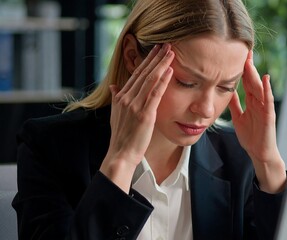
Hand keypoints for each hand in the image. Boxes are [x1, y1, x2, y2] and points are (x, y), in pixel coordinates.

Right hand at [100, 43, 174, 192]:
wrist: (121, 154)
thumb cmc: (122, 136)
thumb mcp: (116, 115)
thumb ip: (116, 99)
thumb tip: (114, 87)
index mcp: (121, 97)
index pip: (136, 74)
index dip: (146, 61)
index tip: (155, 50)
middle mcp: (127, 98)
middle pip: (143, 73)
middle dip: (155, 58)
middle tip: (166, 44)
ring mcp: (135, 105)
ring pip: (150, 80)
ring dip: (161, 65)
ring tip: (171, 52)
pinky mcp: (144, 114)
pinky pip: (155, 94)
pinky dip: (163, 81)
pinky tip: (170, 71)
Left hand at [228, 51, 286, 192]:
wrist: (259, 153)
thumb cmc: (251, 136)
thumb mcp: (238, 117)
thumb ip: (234, 104)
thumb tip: (227, 90)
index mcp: (251, 102)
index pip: (245, 81)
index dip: (240, 69)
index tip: (235, 55)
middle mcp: (258, 102)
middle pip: (252, 80)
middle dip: (247, 66)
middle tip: (242, 50)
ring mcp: (264, 108)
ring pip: (259, 87)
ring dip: (254, 74)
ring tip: (249, 61)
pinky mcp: (269, 116)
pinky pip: (268, 101)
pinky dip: (267, 89)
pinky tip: (265, 79)